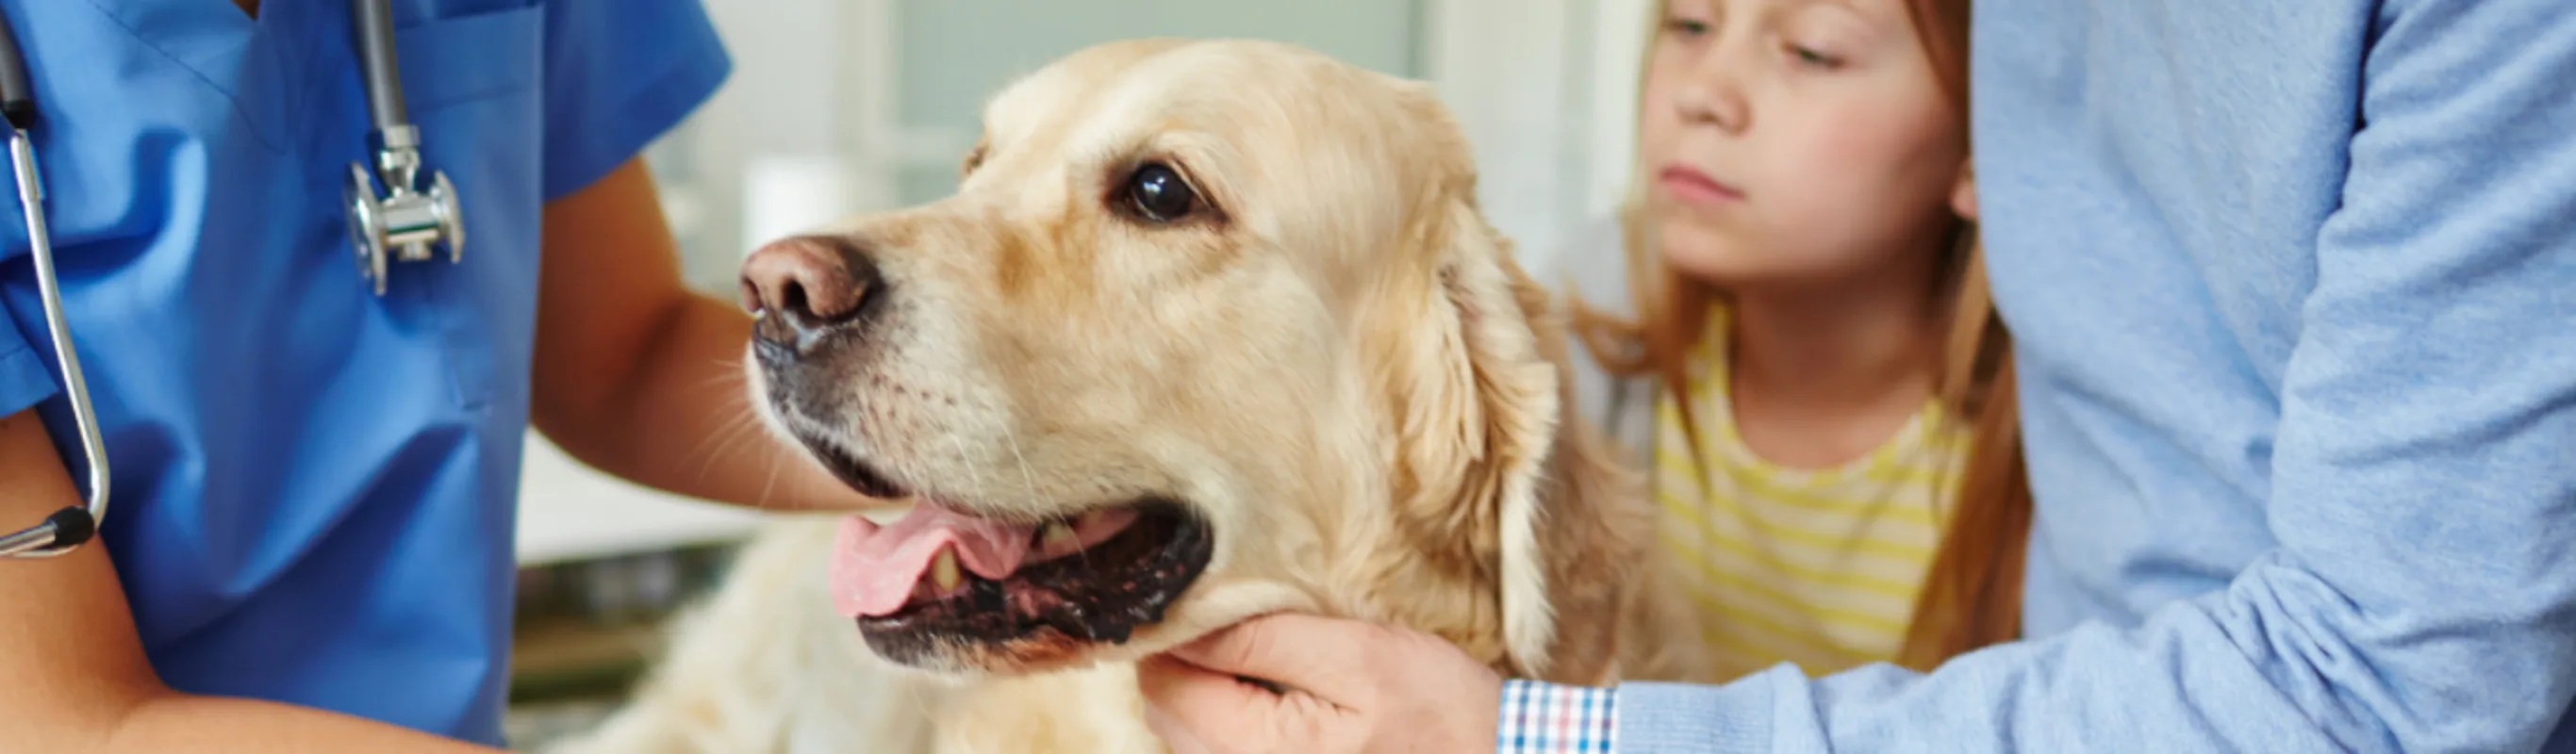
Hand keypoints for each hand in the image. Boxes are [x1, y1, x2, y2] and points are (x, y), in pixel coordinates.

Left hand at [1136, 613, 1501, 752]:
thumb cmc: (1442, 714)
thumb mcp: (1360, 657)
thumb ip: (1264, 641)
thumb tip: (1185, 623)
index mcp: (1259, 751)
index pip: (1166, 682)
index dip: (1180, 630)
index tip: (1218, 595)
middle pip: (1168, 709)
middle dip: (1195, 658)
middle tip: (1251, 617)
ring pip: (1190, 731)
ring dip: (1215, 686)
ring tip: (1275, 655)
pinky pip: (1224, 748)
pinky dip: (1237, 713)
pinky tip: (1285, 692)